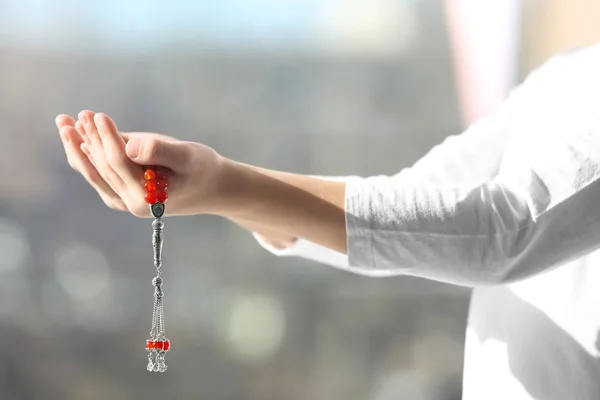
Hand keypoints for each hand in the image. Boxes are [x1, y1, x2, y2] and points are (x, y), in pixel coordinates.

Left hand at [56, 110, 224, 216]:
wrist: (214, 188)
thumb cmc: (204, 169)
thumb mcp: (188, 155)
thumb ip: (160, 151)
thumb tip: (129, 147)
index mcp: (148, 197)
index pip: (119, 163)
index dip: (107, 138)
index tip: (97, 115)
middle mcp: (132, 204)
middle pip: (104, 168)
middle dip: (89, 139)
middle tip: (79, 114)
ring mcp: (126, 202)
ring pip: (96, 173)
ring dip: (79, 148)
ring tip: (65, 124)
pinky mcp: (124, 196)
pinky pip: (100, 177)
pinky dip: (87, 158)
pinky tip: (77, 142)